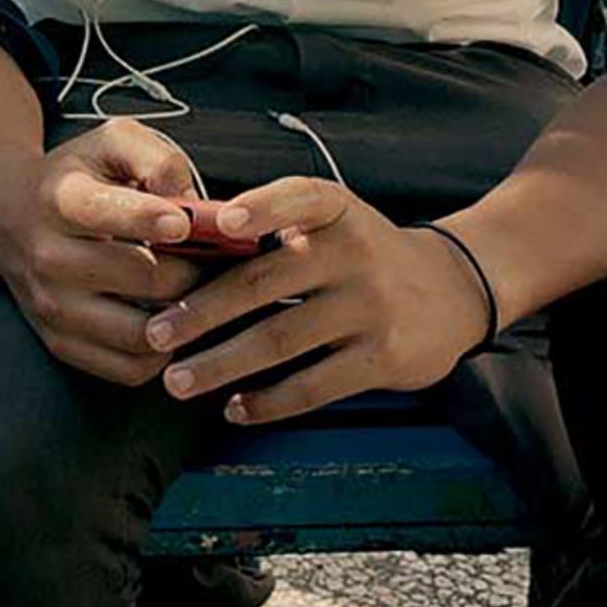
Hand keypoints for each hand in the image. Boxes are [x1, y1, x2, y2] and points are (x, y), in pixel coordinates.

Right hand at [0, 118, 268, 387]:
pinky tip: (172, 323)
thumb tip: (193, 201)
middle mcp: (48, 257)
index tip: (186, 222)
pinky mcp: (61, 344)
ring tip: (201, 296)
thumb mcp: (110, 142)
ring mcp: (52, 307)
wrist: (9, 214)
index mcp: (59, 199)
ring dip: (183, 320)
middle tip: (224, 264)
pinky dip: (162, 354)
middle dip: (193, 272)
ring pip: (140, 335)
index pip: (104, 213)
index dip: (150, 218)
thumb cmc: (77, 175)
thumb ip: (155, 159)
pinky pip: (129, 369)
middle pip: (142, 279)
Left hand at [148, 182, 496, 424]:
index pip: (296, 198)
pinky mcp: (383, 358)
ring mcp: (370, 307)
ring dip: (223, 364)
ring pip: (281, 340)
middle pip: (263, 283)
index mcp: (334, 209)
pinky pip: (315, 384)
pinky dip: (270, 400)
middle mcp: (353, 254)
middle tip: (156, 333)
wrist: (451, 290)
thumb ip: (276, 229)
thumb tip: (188, 245)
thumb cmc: (364, 252)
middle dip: (201, 312)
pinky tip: (235, 408)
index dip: (259, 209)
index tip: (217, 222)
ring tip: (178, 382)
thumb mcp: (333, 221)